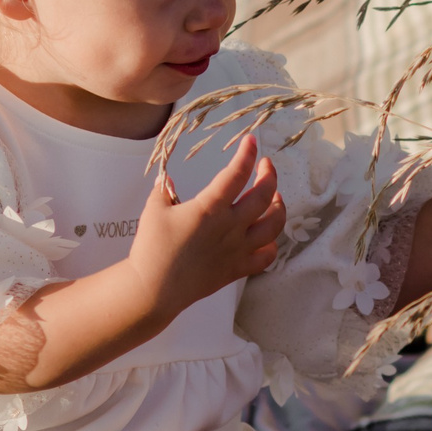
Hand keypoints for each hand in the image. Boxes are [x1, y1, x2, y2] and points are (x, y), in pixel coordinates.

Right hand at [126, 132, 287, 318]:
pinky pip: (265, 258)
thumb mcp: (154, 211)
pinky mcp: (237, 269)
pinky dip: (271, 246)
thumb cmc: (152, 249)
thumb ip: (163, 191)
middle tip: (266, 165)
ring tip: (275, 197)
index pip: (236, 174)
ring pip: (273, 226)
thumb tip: (167, 180)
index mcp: (210, 208)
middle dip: (269, 175)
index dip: (246, 154)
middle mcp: (230, 227)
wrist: (154, 288)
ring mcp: (237, 249)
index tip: (250, 141)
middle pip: (264, 195)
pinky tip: (267, 238)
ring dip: (279, 207)